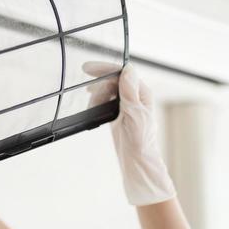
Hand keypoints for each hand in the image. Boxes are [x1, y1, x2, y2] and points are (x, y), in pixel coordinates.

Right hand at [83, 62, 175, 205]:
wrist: (137, 160)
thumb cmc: (141, 140)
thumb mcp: (135, 113)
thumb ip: (130, 91)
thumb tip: (128, 70)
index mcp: (142, 93)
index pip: (122, 73)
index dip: (105, 69)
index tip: (88, 68)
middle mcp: (134, 96)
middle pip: (113, 80)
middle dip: (98, 84)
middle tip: (86, 89)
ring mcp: (126, 105)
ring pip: (107, 90)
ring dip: (97, 95)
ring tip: (93, 105)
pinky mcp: (117, 113)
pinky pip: (104, 101)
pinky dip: (97, 102)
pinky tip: (93, 108)